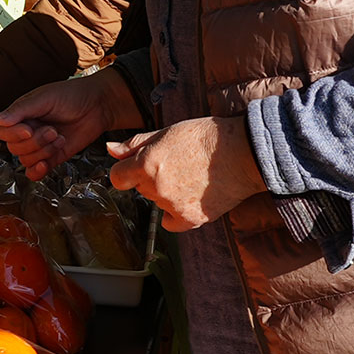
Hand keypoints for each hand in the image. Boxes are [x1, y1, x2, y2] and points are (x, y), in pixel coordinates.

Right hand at [0, 68, 141, 180]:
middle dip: (35, 142)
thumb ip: (20, 110)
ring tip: (59, 137)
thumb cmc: (72, 95)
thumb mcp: (45, 98)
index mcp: (21, 114)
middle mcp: (27, 131)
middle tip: (53, 130)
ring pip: (25, 159)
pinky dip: (37, 171)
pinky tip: (46, 163)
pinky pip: (34, 172)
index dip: (13, 134)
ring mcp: (39, 145)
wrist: (98, 106)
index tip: (29, 129)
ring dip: (44, 151)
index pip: (2, 131)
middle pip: (14, 148)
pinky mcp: (52, 157)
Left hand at [107, 116, 266, 229]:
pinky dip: (177, 213)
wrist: (243, 153)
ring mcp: (173, 206)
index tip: (137, 169)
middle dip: (151, 178)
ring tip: (191, 175)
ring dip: (167, 193)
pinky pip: (171, 222)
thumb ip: (135, 144)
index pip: (118, 177)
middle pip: (141, 188)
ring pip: (158, 202)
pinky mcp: (190, 219)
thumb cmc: (207, 137)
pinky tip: (191, 196)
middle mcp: (157, 187)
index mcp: (148, 163)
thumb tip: (110, 150)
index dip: (126, 172)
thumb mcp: (167, 132)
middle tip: (176, 164)